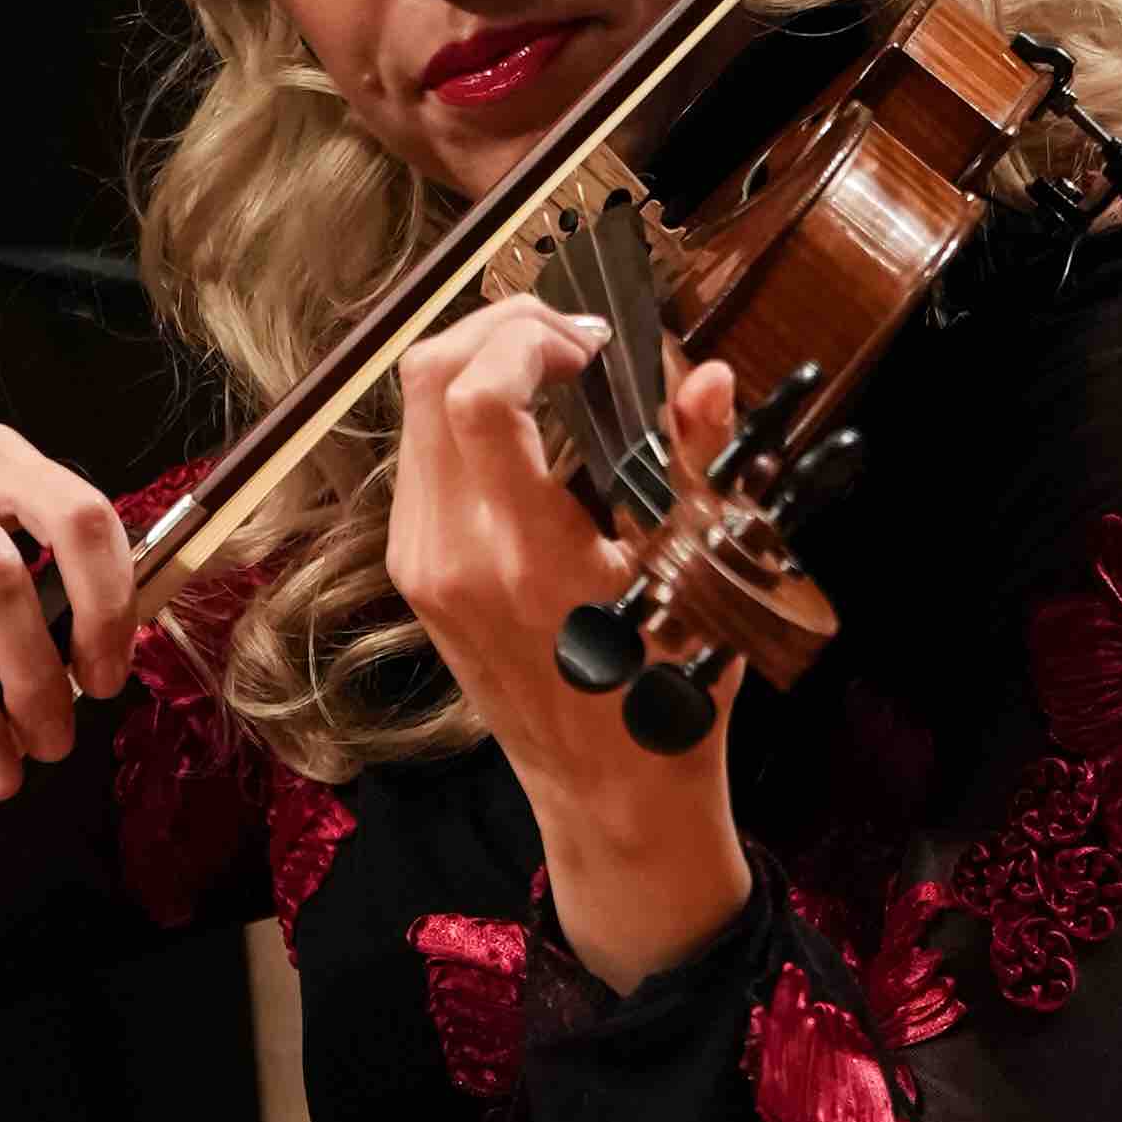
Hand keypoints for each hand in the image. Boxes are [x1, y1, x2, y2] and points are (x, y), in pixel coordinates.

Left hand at [386, 300, 752, 987]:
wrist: (610, 796)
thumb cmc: (666, 696)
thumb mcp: (699, 578)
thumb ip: (694, 463)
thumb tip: (707, 375)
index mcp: (521, 554)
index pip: (478, 396)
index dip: (527, 334)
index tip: (592, 338)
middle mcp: (450, 553)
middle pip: (426, 379)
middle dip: (499, 325)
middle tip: (575, 334)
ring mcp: (420, 564)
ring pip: (414, 410)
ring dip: (479, 361)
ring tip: (560, 365)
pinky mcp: (417, 572)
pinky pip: (421, 455)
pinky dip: (465, 410)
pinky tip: (532, 419)